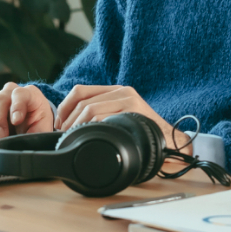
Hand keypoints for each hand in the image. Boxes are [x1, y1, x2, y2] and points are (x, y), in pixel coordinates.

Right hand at [0, 82, 53, 138]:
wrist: (30, 120)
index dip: (17, 106)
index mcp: (27, 95)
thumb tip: (32, 148)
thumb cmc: (36, 122)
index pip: (20, 94)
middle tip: (0, 135)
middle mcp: (8, 94)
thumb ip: (38, 135)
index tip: (16, 121)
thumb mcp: (42, 128)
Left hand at [55, 84, 190, 153]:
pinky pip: (103, 118)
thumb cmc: (143, 133)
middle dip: (67, 119)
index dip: (65, 106)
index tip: (59, 122)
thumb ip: (103, 114)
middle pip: (82, 100)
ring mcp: (128, 100)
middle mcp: (122, 91)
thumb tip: (71, 124)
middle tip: (62, 134)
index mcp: (117, 90)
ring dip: (75, 125)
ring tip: (72, 137)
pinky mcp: (133, 111)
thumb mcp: (121, 117)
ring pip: (90, 109)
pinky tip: (88, 137)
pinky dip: (89, 128)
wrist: (171, 141)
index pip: (80, 91)